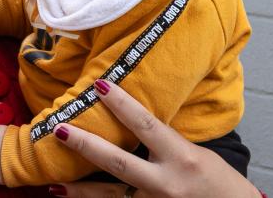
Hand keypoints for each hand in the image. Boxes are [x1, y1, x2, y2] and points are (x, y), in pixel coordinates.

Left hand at [50, 80, 260, 197]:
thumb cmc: (219, 182)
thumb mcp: (196, 153)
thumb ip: (165, 141)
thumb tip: (132, 120)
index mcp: (182, 157)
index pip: (146, 125)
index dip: (121, 104)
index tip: (99, 85)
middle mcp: (166, 183)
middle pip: (118, 163)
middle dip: (87, 146)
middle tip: (61, 130)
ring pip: (110, 196)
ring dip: (80, 191)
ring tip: (53, 183)